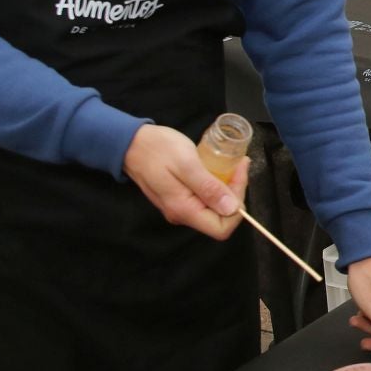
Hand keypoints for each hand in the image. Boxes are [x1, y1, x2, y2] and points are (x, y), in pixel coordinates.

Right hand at [125, 124, 246, 239]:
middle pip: (220, 217)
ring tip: (232, 163)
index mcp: (184, 210)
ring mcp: (180, 207)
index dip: (237, 206)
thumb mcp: (186, 164)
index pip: (221, 228)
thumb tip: (232, 209)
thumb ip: (208, 187)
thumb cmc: (157, 149)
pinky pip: (204, 197)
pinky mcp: (180, 197)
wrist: (131, 142)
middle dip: (235, 192)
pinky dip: (216, 183)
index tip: (238, 176)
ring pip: (214, 206)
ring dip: (227, 186)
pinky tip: (217, 166)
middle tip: (239, 164)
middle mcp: (182, 214)